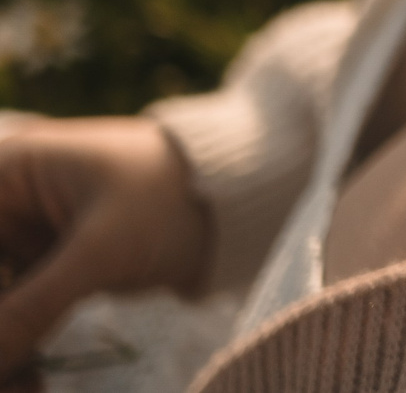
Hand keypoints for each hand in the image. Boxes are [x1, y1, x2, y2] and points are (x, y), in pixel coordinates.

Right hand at [0, 118, 212, 379]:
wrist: (242, 198)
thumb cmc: (172, 198)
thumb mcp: (99, 251)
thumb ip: (30, 307)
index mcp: (8, 173)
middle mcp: (10, 202)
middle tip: (11, 382)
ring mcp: (30, 237)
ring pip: (3, 305)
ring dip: (7, 350)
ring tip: (24, 388)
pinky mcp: (56, 267)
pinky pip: (20, 315)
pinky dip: (22, 349)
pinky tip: (30, 383)